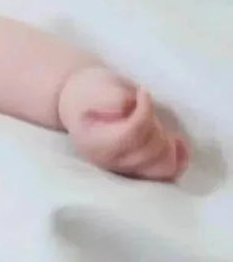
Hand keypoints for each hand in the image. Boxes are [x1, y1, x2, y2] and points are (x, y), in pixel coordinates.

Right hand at [58, 67, 188, 181]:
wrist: (82, 104)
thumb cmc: (89, 93)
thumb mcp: (95, 87)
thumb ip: (111, 96)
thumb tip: (128, 105)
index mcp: (94, 143)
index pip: (131, 134)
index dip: (145, 111)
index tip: (143, 92)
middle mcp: (110, 163)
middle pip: (150, 150)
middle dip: (153, 124)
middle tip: (141, 106)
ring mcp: (127, 171)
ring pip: (163, 165)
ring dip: (165, 140)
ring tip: (153, 123)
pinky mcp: (141, 171)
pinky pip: (169, 174)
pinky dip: (179, 158)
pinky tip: (177, 141)